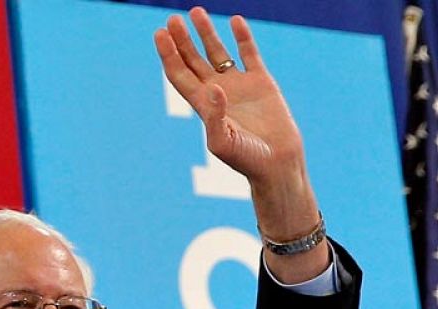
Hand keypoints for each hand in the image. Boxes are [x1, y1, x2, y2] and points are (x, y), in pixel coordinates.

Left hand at [154, 10, 301, 187]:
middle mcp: (217, 92)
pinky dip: (242, 37)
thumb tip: (213, 87)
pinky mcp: (261, 82)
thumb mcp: (223, 143)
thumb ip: (214, 117)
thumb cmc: (247, 159)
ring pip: (217, 52)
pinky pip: (249, 53)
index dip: (168, 54)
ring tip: (195, 12)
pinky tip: (235, 20)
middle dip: (181, 40)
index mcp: (202, 106)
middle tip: (172, 19)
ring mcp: (239, 85)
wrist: (277, 163)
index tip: (159, 33)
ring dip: (206, 33)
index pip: (179, 74)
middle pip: (192, 60)